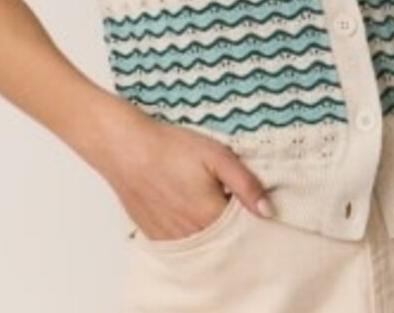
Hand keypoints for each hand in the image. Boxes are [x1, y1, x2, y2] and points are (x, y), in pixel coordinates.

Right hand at [86, 102, 273, 241]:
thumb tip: (268, 211)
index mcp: (211, 215)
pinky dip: (191, 234)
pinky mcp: (156, 237)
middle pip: (224, 242)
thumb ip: (245, 184)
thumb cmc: (170, 148)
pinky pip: (182, 246)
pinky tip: (189, 212)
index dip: (252, 219)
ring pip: (203, 246)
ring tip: (207, 203)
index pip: (243, 231)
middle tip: (230, 200)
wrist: (126, 149)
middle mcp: (192, 235)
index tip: (254, 205)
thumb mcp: (216, 155)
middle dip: (233, 228)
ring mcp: (172, 239)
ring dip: (212, 232)